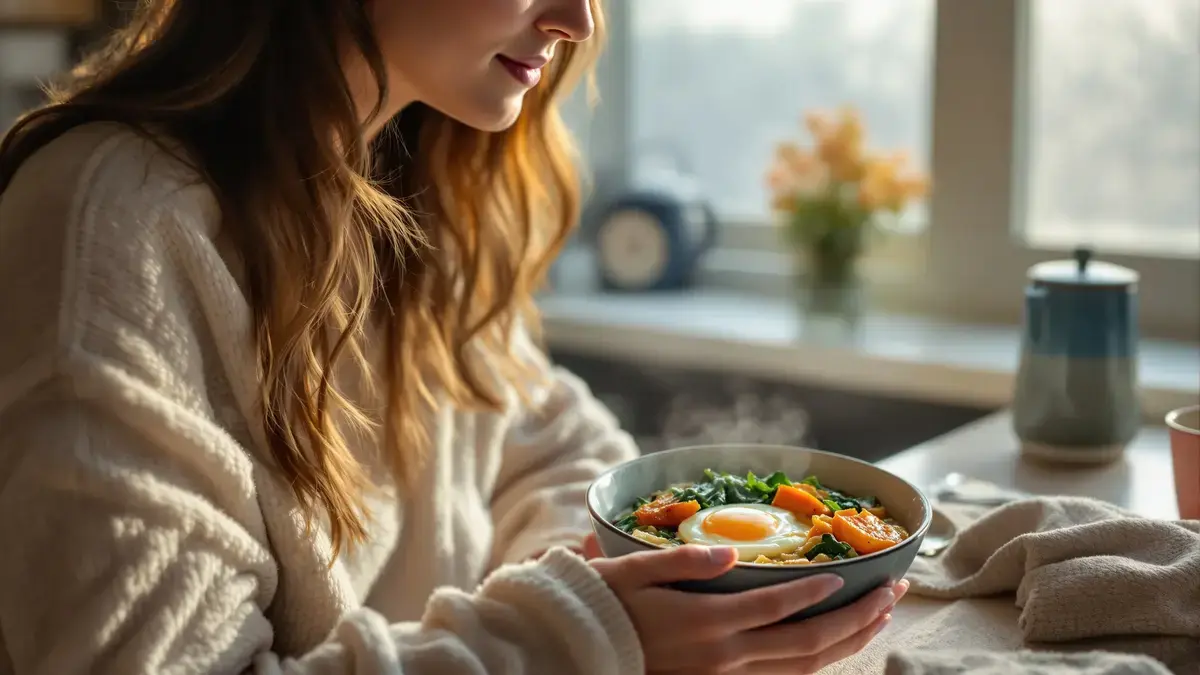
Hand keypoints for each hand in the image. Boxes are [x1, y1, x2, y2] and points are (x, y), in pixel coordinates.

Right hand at [591, 545, 906, 674]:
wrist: (575, 654)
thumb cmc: (601, 606)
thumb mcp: (633, 571)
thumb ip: (686, 562)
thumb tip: (729, 550)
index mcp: (707, 622)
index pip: (781, 605)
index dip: (820, 590)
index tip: (851, 572)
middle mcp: (725, 656)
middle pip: (808, 643)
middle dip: (858, 616)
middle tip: (894, 591)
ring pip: (802, 670)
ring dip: (848, 643)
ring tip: (879, 618)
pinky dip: (815, 666)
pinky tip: (835, 648)